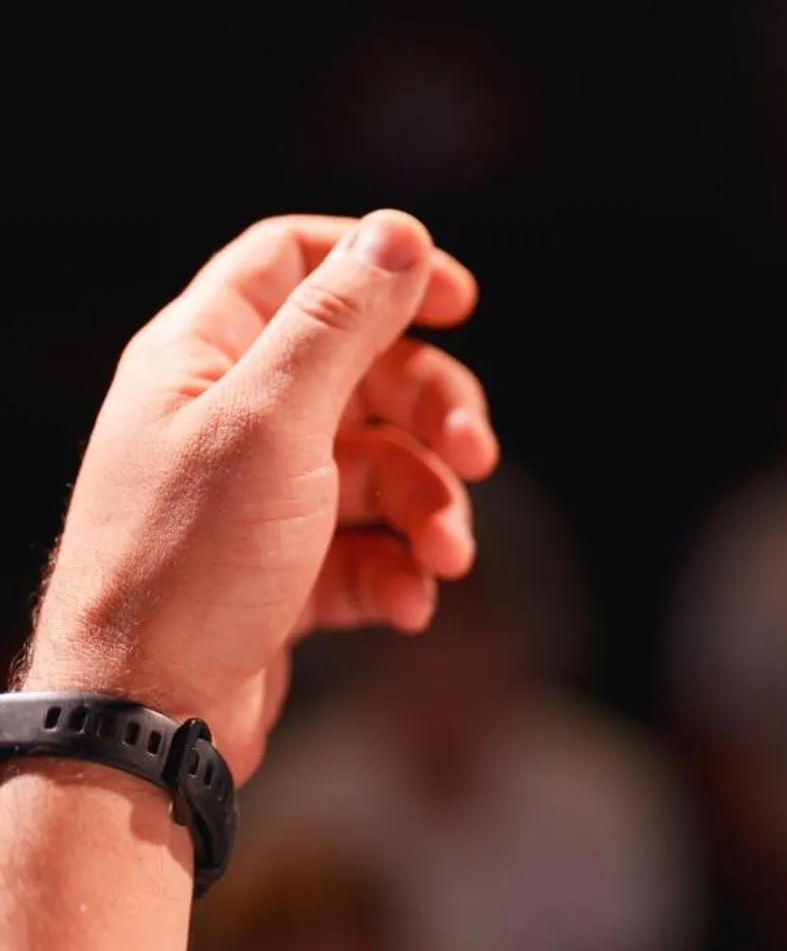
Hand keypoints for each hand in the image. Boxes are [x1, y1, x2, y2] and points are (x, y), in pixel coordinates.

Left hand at [15, 211, 497, 776]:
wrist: (146, 717)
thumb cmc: (189, 564)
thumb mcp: (274, 422)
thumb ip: (340, 322)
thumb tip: (399, 232)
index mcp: (205, 355)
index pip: (296, 262)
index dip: (382, 266)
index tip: (461, 302)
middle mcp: (230, 414)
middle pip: (366, 369)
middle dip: (434, 411)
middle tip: (476, 454)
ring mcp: (260, 495)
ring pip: (383, 465)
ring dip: (431, 508)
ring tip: (445, 559)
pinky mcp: (286, 568)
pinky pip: (371, 546)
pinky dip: (402, 569)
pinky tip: (408, 604)